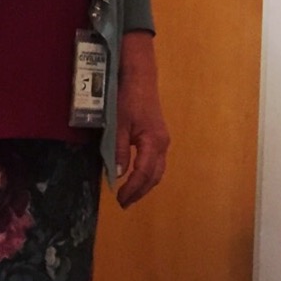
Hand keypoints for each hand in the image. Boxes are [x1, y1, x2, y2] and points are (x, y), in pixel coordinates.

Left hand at [114, 32, 169, 207]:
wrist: (140, 77)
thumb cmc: (128, 99)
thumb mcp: (119, 124)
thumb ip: (118, 150)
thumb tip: (117, 174)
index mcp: (153, 142)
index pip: (144, 173)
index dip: (132, 189)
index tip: (119, 199)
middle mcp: (162, 144)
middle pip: (155, 176)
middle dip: (140, 192)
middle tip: (124, 203)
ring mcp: (162, 140)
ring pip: (157, 170)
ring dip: (145, 184)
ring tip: (130, 194)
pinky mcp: (159, 136)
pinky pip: (156, 162)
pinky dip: (147, 174)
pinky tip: (137, 176)